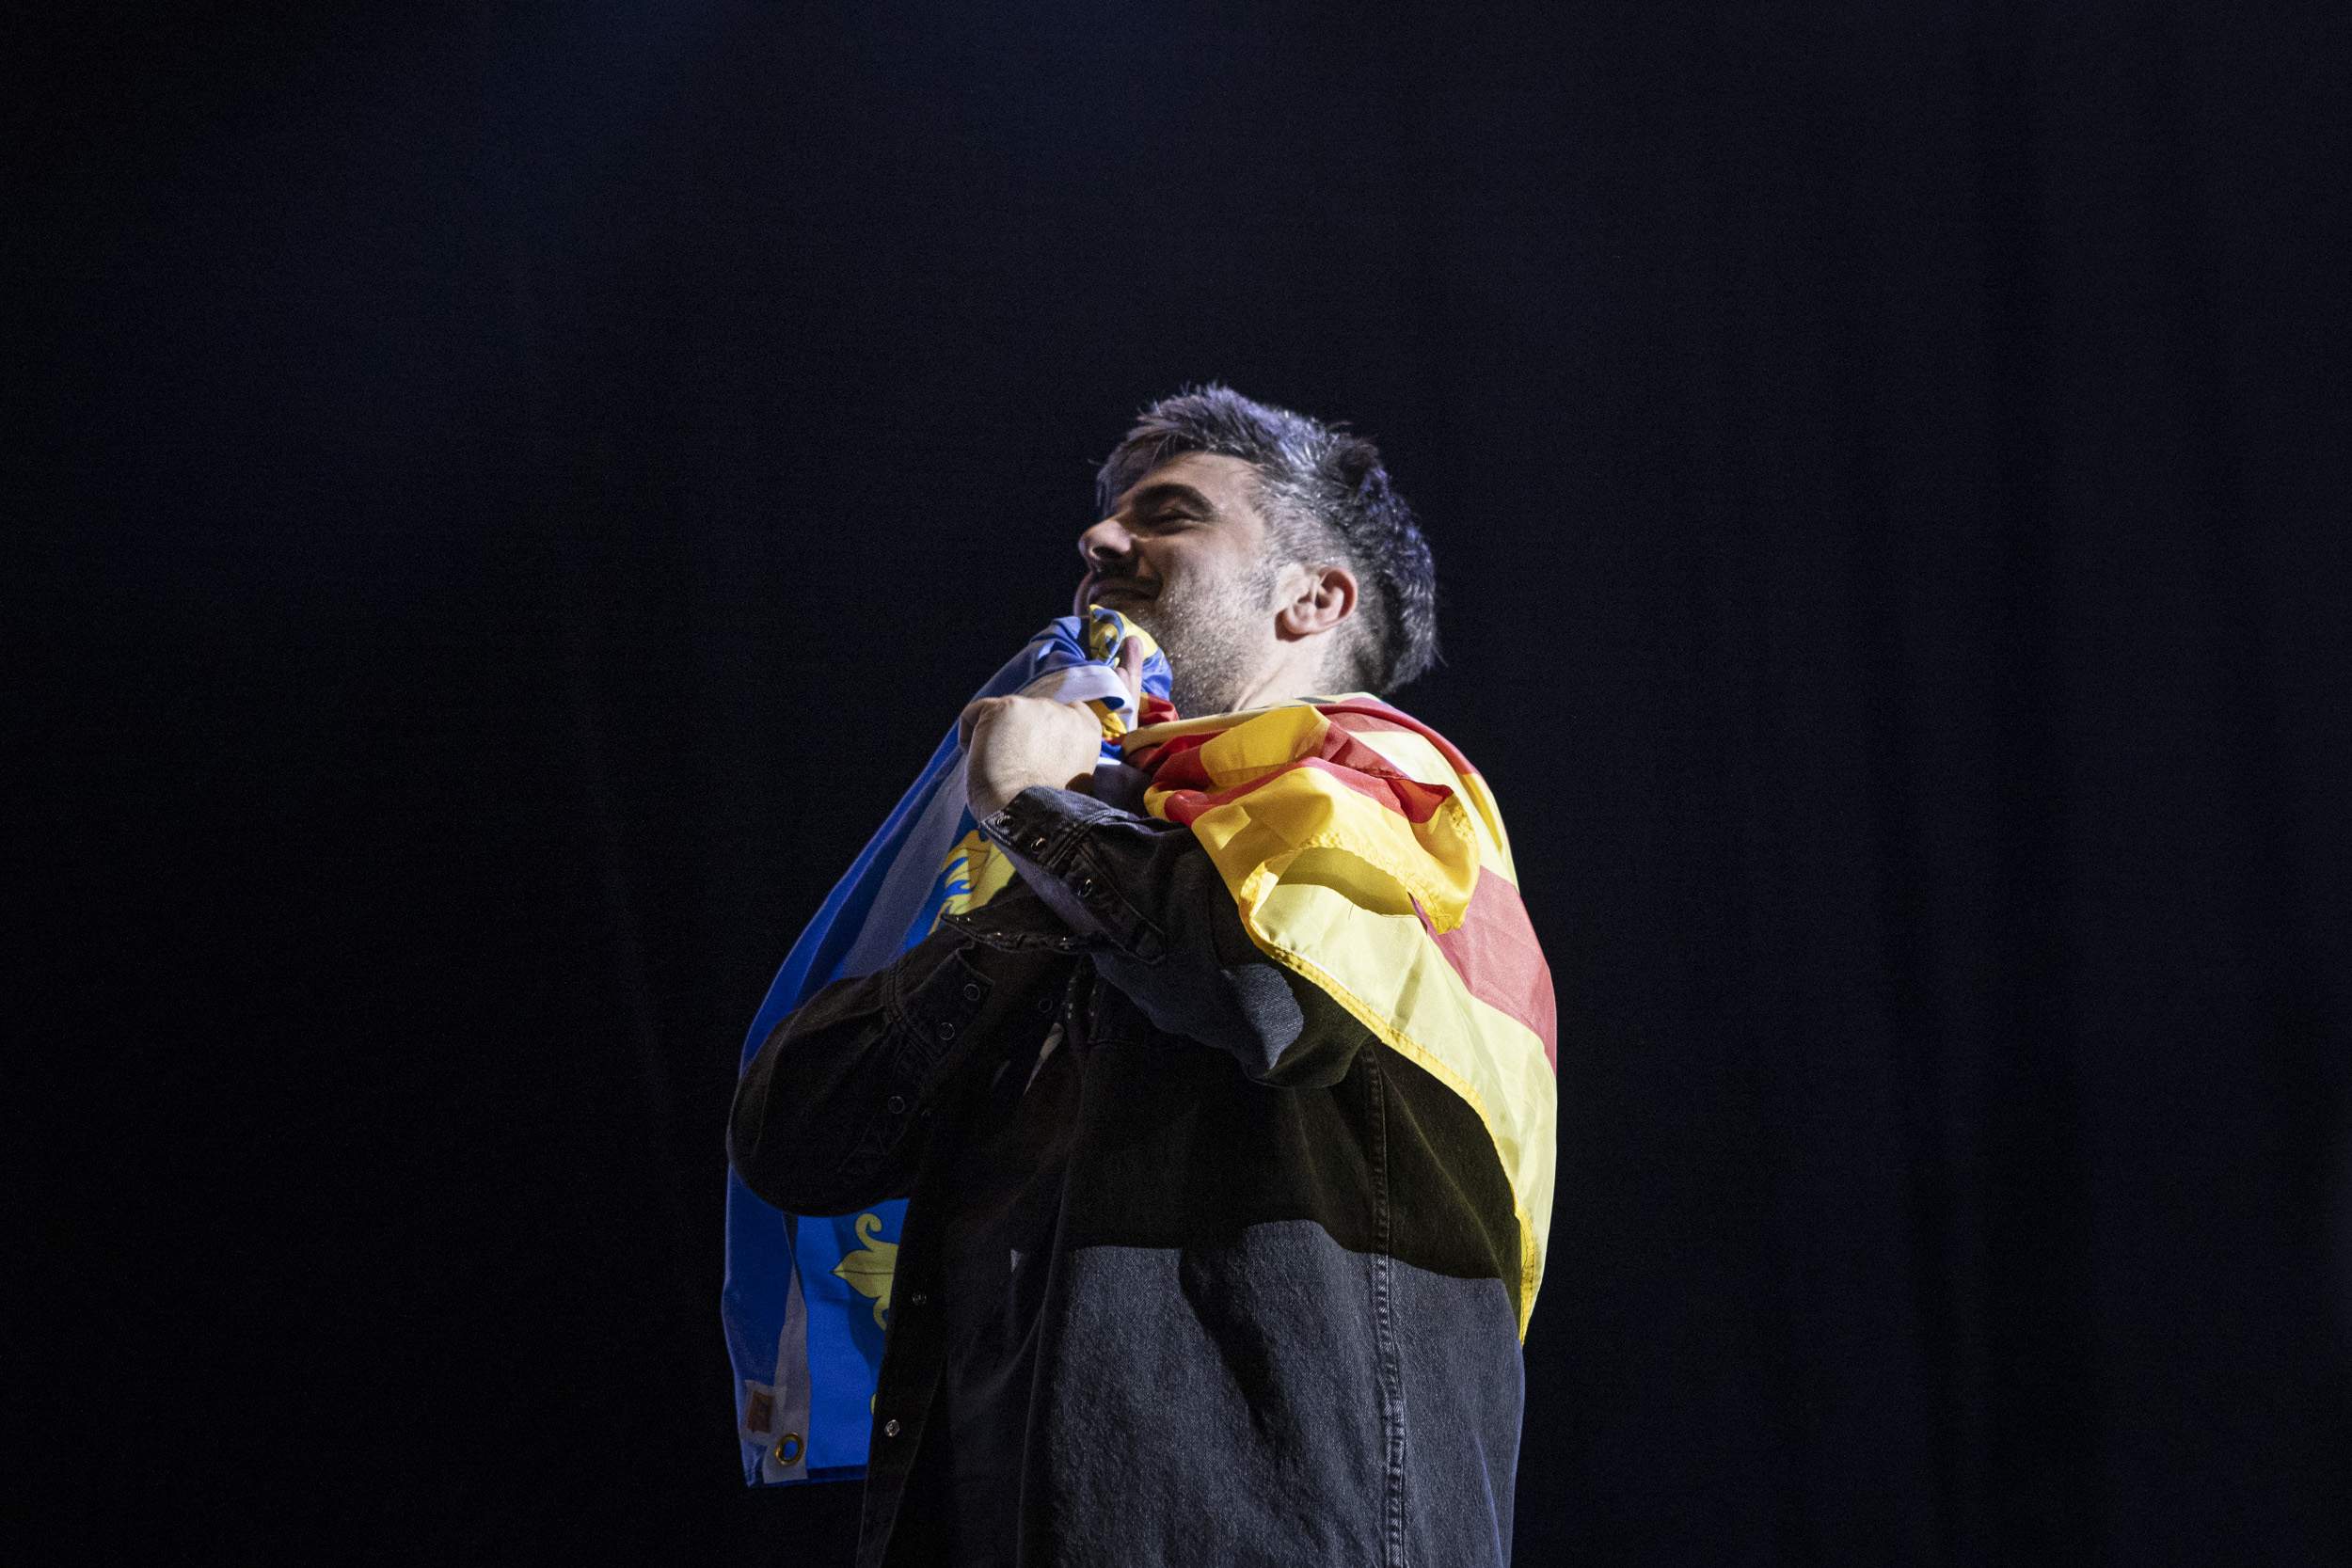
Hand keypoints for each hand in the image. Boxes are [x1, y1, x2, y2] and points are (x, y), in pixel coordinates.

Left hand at [958, 637, 1145, 819]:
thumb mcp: (1073, 778)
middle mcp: (1064, 712)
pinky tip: (978, 761)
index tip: (1035, 754)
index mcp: (1088, 730)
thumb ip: (1063, 755)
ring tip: (997, 772)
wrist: (1032, 817)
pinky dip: (969, 737)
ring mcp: (1034, 707)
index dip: (1044, 731)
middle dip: (1018, 738)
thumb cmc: (1049, 811)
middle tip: (1014, 772)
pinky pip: (974, 714)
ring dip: (995, 739)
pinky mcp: (1005, 708)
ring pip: (1001, 715)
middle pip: (1029, 714)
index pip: (1067, 712)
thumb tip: (1042, 755)